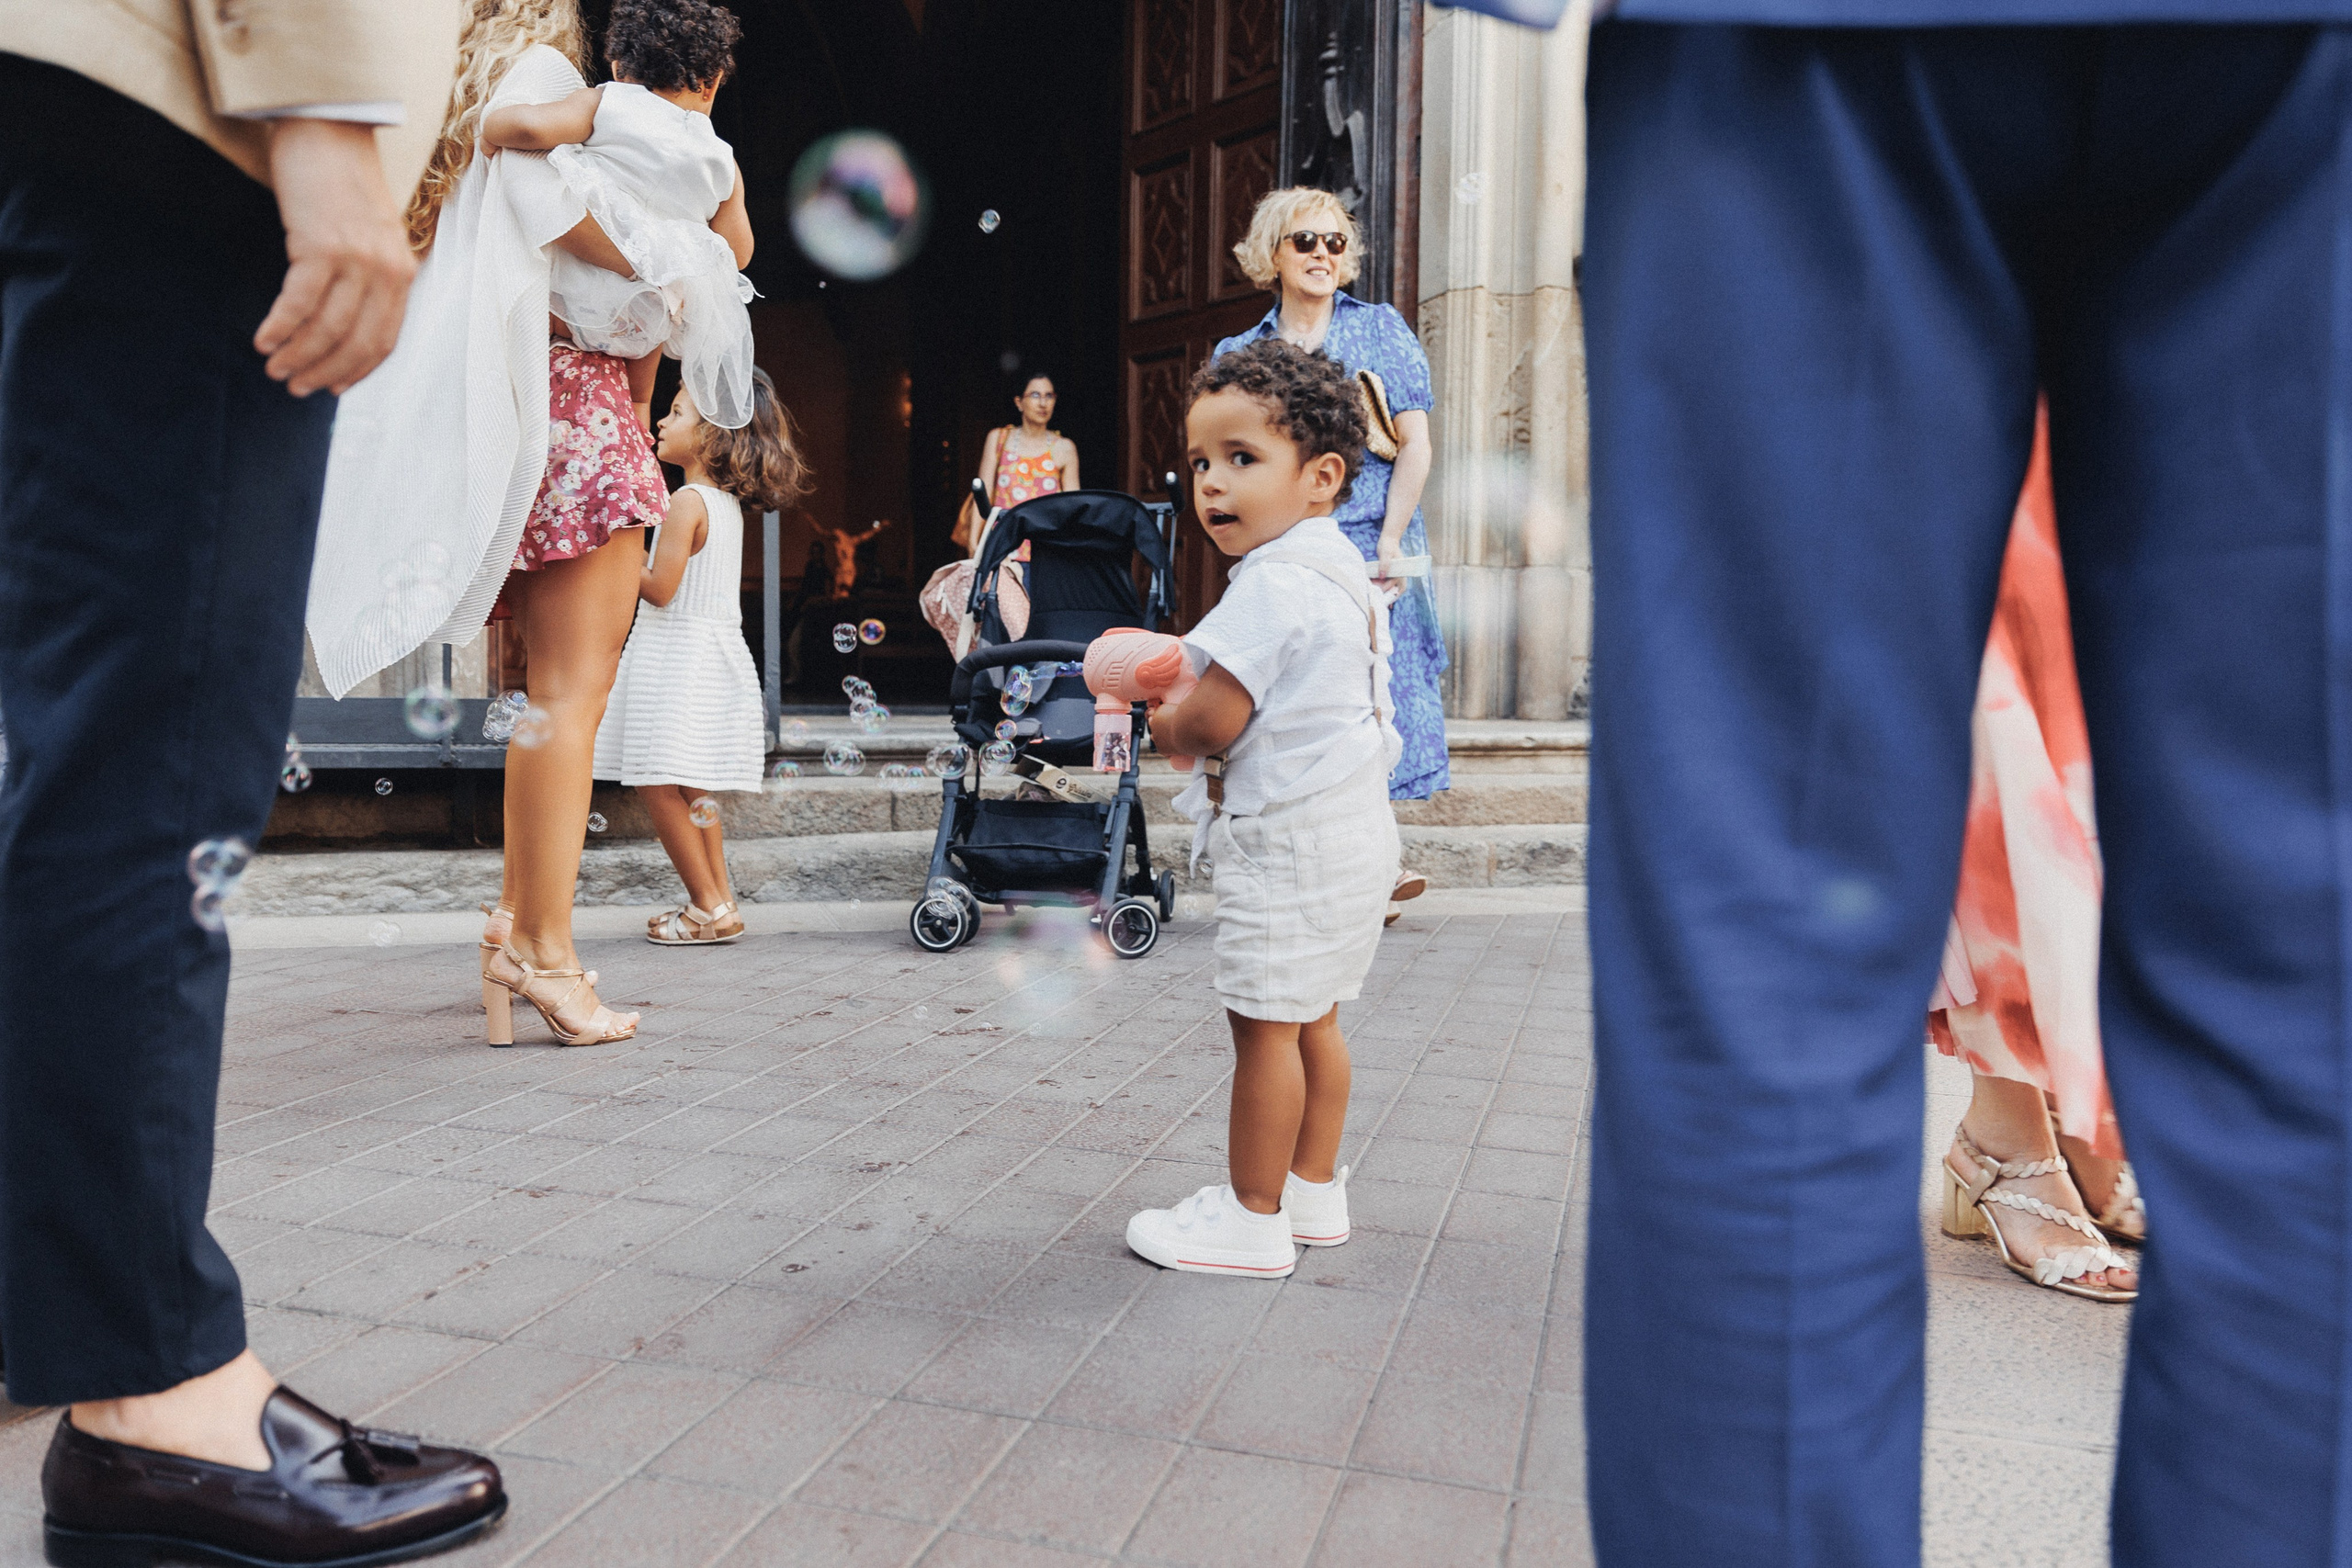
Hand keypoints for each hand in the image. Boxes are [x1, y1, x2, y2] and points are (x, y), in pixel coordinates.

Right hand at [253, 119, 415, 396]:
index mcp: (403, 272)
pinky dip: (280, 327)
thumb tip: (342, 326)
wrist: (328, 130)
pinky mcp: (322, 247)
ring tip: (274, 367)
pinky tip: (262, 339)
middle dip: (324, 372)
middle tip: (295, 386)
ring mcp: (357, 260)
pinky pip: (299, 303)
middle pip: (356, 342)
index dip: (356, 371)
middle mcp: (387, 271)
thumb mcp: (370, 236)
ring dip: (298, 355)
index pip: (384, 340)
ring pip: (327, 328)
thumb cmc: (341, 183)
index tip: (331, 389)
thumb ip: (368, 277)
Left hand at [1373, 533, 1406, 604]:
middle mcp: (1400, 575)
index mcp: (1401, 571)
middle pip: (1395, 590)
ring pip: (1391, 589)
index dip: (1389, 591)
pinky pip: (1388, 586)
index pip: (1397, 585)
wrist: (1388, 540)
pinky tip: (1378, 597)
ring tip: (1375, 598)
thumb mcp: (1385, 553)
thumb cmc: (1388, 545)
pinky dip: (1383, 591)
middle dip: (1387, 596)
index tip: (1380, 593)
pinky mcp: (1390, 576)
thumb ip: (1384, 564)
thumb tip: (1382, 576)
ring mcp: (1395, 576)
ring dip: (1384, 594)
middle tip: (1377, 600)